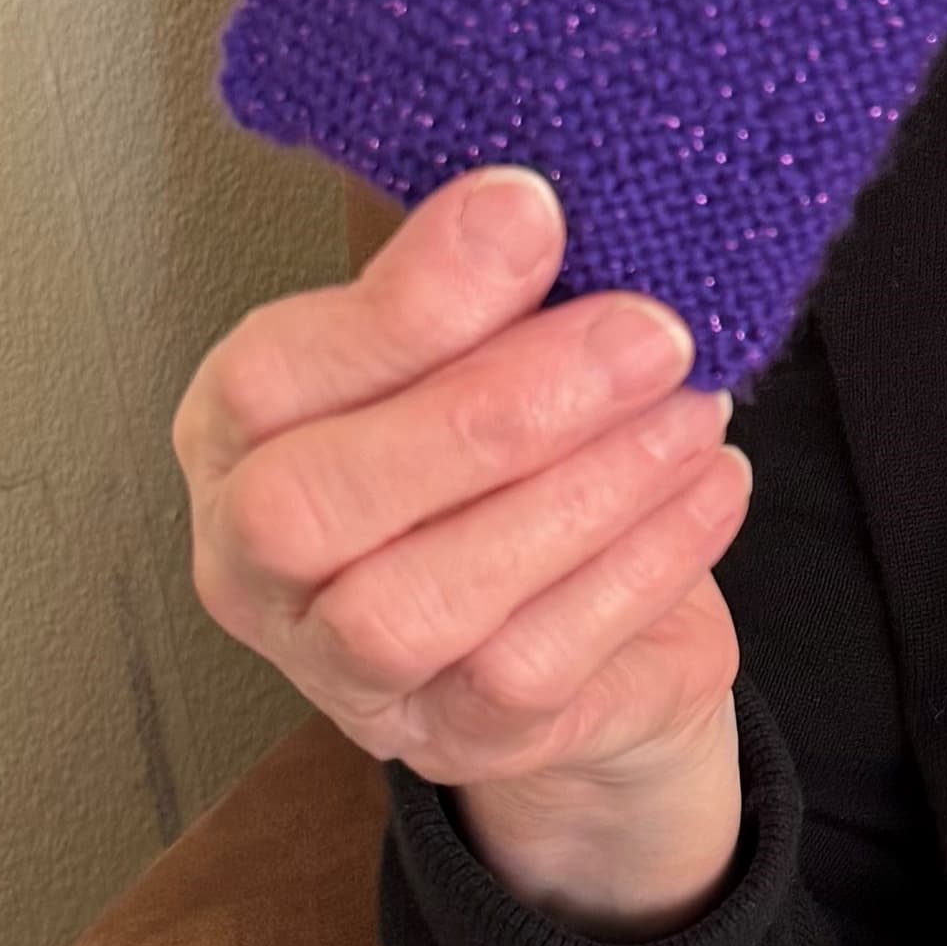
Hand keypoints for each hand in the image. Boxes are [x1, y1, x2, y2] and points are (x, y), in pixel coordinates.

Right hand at [173, 167, 751, 923]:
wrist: (598, 644)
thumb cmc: (513, 460)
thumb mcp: (480, 355)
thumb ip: (478, 295)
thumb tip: (527, 204)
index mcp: (235, 436)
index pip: (270, 379)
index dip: (402, 302)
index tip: (535, 214)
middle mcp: (254, 567)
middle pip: (317, 506)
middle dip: (495, 407)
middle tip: (646, 332)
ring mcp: (345, 675)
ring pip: (425, 599)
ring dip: (578, 492)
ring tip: (689, 408)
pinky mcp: (457, 741)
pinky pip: (533, 663)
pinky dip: (636, 566)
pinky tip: (711, 484)